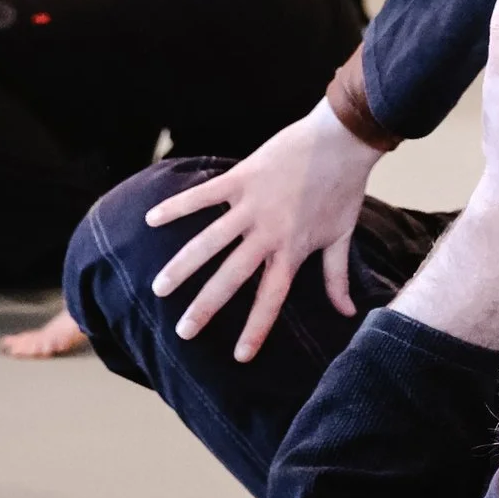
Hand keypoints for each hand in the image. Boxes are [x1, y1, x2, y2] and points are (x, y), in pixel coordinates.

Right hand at [143, 100, 384, 360]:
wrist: (343, 140)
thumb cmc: (344, 188)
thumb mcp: (342, 237)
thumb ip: (337, 277)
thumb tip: (346, 313)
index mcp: (293, 250)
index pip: (271, 298)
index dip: (256, 329)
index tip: (239, 357)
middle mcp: (269, 233)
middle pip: (232, 277)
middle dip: (206, 307)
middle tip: (182, 332)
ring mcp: (252, 206)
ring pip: (210, 242)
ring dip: (183, 266)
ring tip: (159, 288)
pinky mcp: (242, 178)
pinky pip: (204, 196)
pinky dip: (178, 206)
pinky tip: (152, 219)